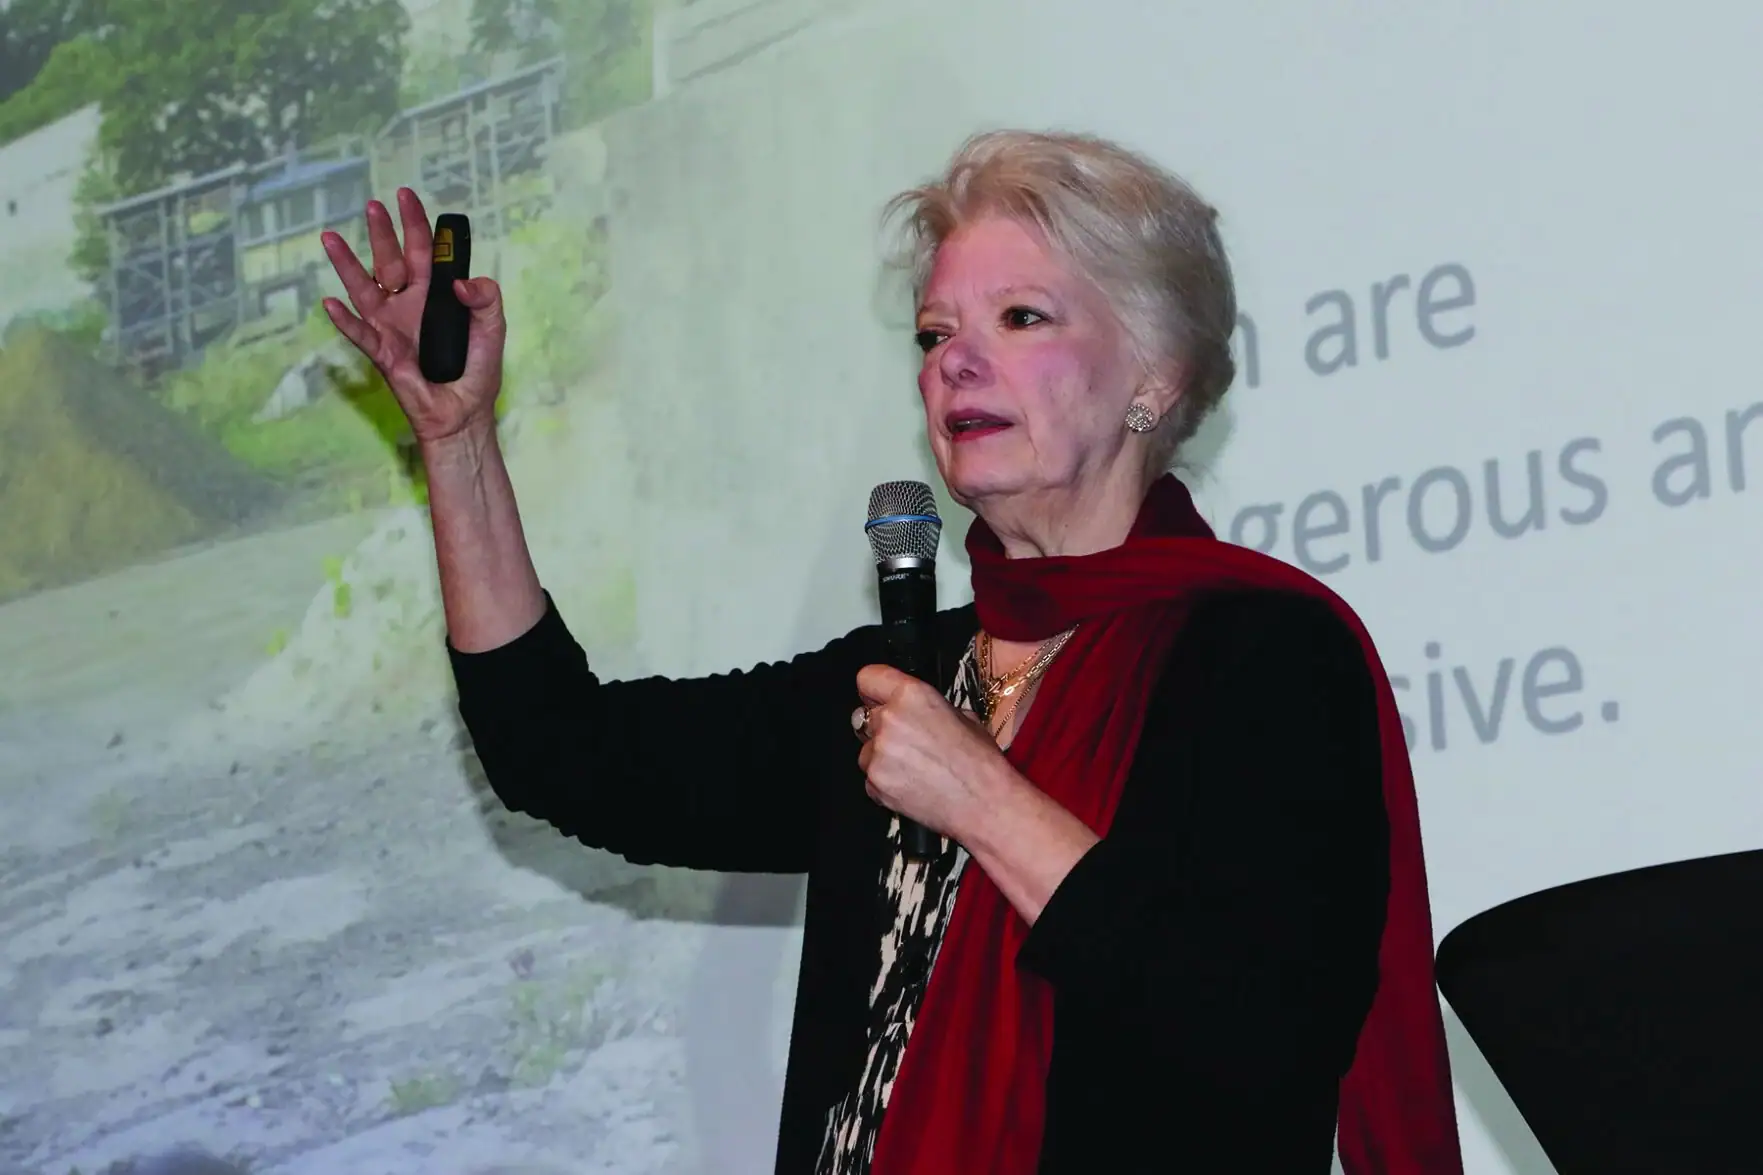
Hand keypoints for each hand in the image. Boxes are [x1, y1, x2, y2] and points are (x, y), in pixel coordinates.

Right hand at [320, 187, 506, 444]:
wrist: (464, 412)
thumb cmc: (478, 370)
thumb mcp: (492, 329)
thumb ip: (487, 300)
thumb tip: (463, 282)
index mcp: (435, 294)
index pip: (423, 251)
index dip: (415, 223)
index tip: (405, 195)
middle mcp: (408, 305)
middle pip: (390, 261)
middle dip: (381, 233)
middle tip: (372, 205)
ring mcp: (391, 327)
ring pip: (364, 289)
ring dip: (347, 265)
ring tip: (330, 237)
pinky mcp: (383, 354)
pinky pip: (359, 334)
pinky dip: (344, 320)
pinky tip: (331, 302)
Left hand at [854, 665, 1016, 841]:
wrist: (985, 804)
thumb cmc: (981, 762)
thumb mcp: (963, 716)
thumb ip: (928, 707)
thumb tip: (915, 710)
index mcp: (912, 695)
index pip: (868, 677)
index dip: (874, 689)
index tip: (878, 697)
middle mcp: (889, 720)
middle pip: (864, 715)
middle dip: (880, 726)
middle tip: (906, 740)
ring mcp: (878, 754)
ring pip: (866, 749)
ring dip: (882, 756)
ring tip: (915, 768)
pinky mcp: (875, 783)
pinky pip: (871, 776)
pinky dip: (886, 781)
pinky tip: (912, 785)